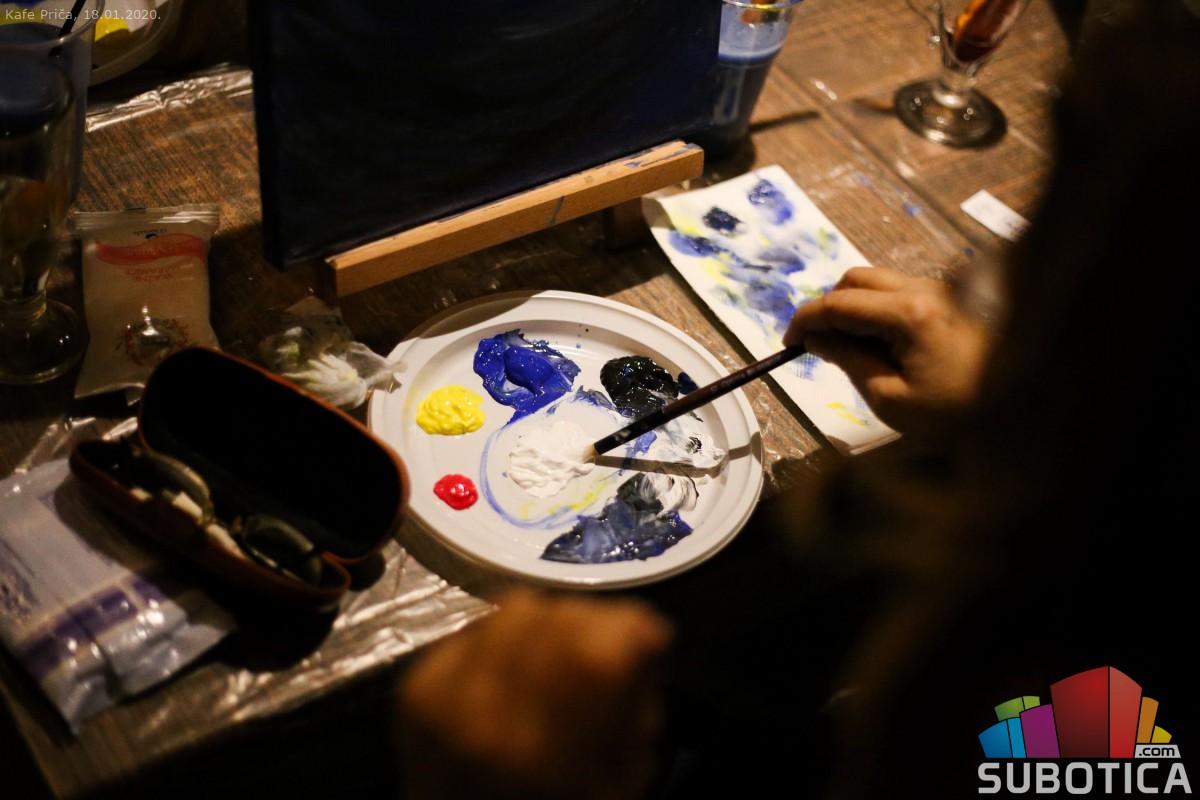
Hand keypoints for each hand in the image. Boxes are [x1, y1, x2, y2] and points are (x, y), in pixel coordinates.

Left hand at [396, 587, 673, 799]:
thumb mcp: (623, 776)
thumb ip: (635, 703)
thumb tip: (643, 631)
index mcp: (550, 755)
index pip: (595, 650)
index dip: (630, 629)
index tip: (644, 639)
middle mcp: (490, 718)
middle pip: (558, 615)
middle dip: (593, 623)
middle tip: (600, 649)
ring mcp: (445, 697)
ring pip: (516, 607)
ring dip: (546, 623)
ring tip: (553, 654)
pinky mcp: (417, 685)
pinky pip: (476, 624)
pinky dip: (503, 638)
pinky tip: (510, 670)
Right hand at [783, 267, 991, 433]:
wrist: (1018, 415)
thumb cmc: (952, 416)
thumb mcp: (889, 397)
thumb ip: (848, 359)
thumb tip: (816, 338)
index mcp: (909, 313)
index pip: (840, 302)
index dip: (806, 320)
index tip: (789, 344)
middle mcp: (926, 290)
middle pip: (857, 280)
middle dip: (829, 307)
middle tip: (818, 345)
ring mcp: (941, 293)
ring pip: (879, 284)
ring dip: (854, 309)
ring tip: (850, 351)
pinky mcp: (949, 302)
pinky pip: (899, 294)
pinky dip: (877, 312)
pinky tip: (879, 347)